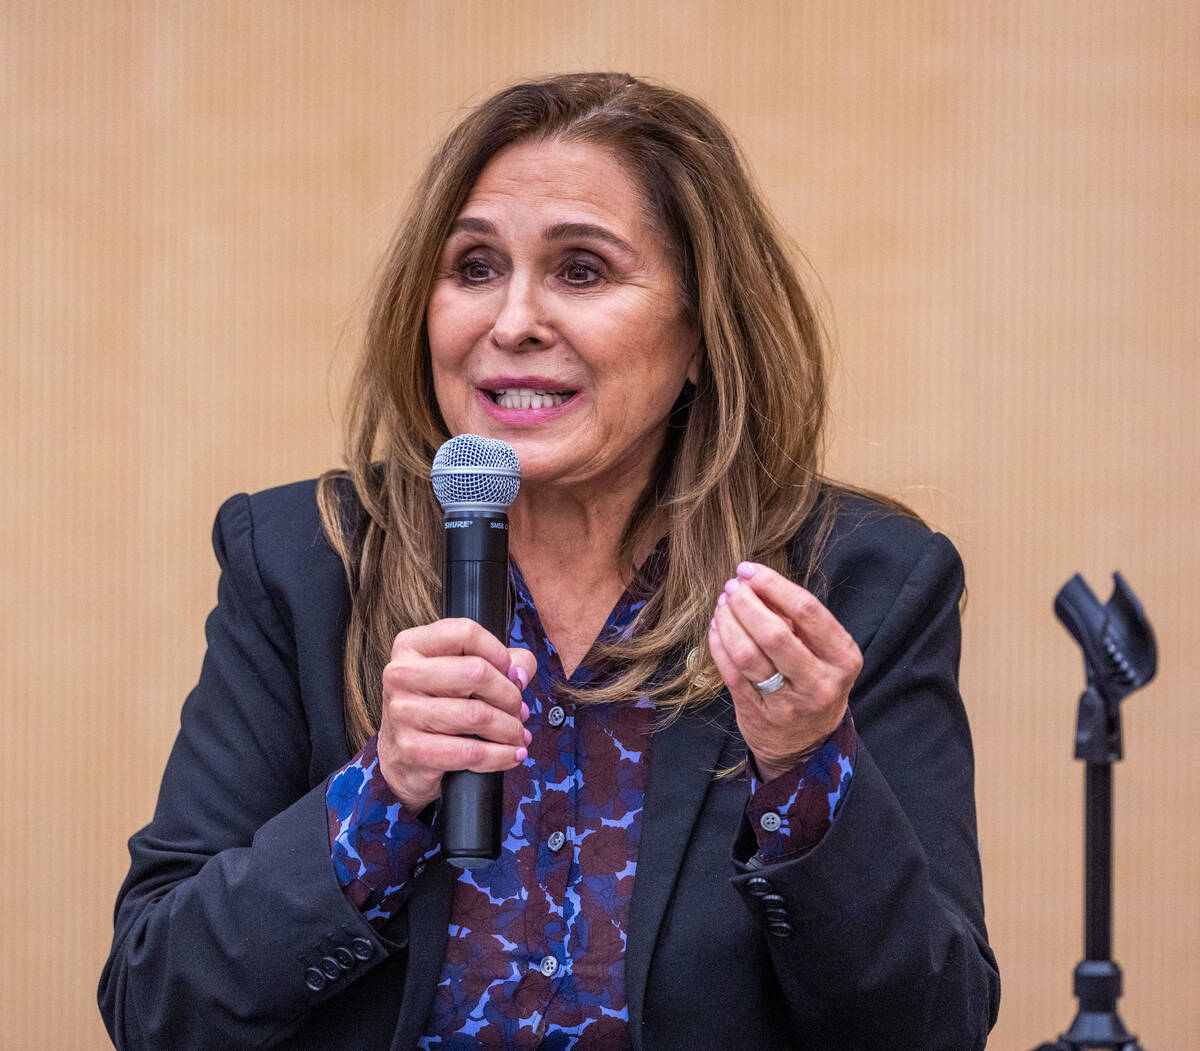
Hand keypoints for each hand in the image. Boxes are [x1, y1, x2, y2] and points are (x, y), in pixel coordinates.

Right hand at [377, 618, 537, 812]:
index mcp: (411, 645)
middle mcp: (400, 674)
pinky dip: (500, 756)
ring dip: (509, 729)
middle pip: (477, 673)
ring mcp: (401, 712)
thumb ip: (506, 661)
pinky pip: (470, 752)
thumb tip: (521, 673)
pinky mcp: (410, 749)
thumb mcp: (466, 672)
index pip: (466, 633)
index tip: (511, 674)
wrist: (405, 757)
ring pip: (476, 715)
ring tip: (518, 734)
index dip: (499, 654)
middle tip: (520, 711)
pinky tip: (512, 755)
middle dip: (510, 696)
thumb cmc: (441, 705)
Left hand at [708, 562, 861, 780]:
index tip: (749, 570)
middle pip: (775, 633)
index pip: (808, 611)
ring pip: (748, 654)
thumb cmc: (813, 682)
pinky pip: (732, 673)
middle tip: (732, 586)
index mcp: (843, 658)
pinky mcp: (758, 714)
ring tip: (723, 603)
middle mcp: (819, 682)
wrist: (807, 744)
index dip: (773, 585)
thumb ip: (797, 620)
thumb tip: (757, 582)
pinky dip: (719, 644)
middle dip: (747, 603)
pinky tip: (716, 626)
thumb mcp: (823, 653)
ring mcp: (788, 702)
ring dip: (729, 621)